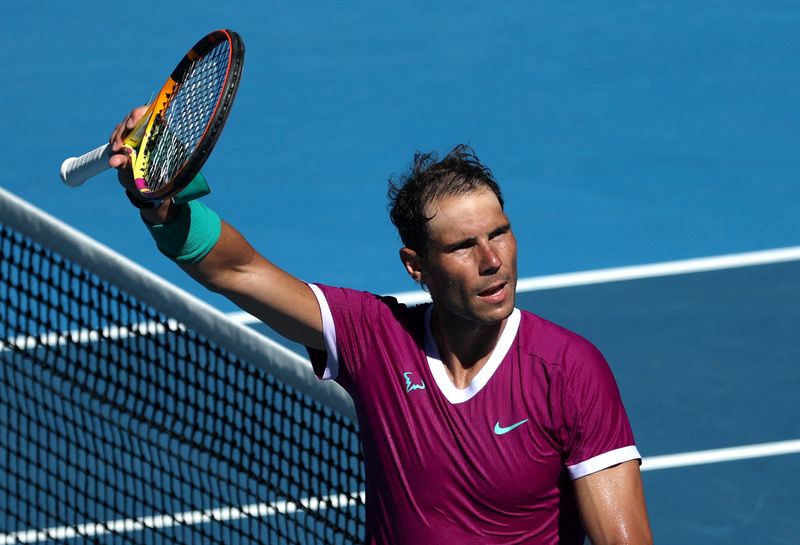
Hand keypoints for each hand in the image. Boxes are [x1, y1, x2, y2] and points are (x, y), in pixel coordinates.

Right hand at [108, 106, 175, 222]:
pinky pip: (120, 133)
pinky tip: (113, 148)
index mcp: (163, 131)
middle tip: (117, 146)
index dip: (139, 115)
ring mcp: (139, 131)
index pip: (151, 113)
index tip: (130, 126)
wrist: (150, 184)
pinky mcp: (130, 137)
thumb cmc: (154, 178)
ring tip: (115, 150)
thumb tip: (114, 161)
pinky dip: (114, 139)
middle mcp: (151, 128)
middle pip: (134, 118)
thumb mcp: (142, 172)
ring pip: (125, 125)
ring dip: (117, 136)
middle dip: (123, 130)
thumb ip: (129, 165)